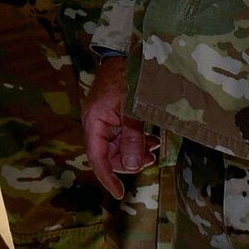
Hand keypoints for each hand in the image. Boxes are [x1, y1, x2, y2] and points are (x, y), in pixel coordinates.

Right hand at [82, 61, 159, 199]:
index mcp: (94, 122)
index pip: (97, 158)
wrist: (125, 53)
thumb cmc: (126, 78)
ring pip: (118, 148)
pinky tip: (151, 140)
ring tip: (155, 148)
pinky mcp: (114, 116)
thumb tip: (132, 166)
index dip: (107, 178)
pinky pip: (123, 137)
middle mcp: (96, 124)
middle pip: (109, 156)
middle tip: (151, 158)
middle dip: (129, 162)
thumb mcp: (132, 109)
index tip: (119, 195)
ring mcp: (105, 120)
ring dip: (135, 152)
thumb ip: (132, 138)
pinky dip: (136, 142)